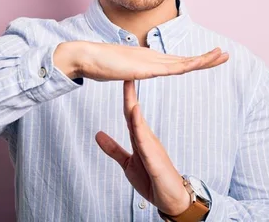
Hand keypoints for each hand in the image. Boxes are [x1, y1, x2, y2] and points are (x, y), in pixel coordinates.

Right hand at [54, 41, 228, 80]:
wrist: (86, 56)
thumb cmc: (99, 64)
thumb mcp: (120, 71)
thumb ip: (128, 72)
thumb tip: (130, 74)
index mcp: (148, 60)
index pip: (177, 62)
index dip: (194, 61)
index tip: (209, 58)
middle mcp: (153, 57)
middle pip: (185, 59)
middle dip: (206, 57)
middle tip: (225, 54)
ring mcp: (149, 61)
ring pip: (182, 62)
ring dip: (203, 59)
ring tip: (222, 55)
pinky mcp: (144, 67)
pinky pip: (170, 68)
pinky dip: (186, 65)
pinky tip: (199, 64)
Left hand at [95, 80, 191, 215]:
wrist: (170, 198)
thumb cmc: (152, 180)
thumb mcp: (128, 163)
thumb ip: (113, 148)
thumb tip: (98, 134)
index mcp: (140, 138)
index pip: (130, 112)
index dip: (125, 95)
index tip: (122, 77)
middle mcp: (146, 137)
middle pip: (135, 111)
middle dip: (129, 91)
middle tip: (126, 70)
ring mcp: (151, 146)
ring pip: (139, 121)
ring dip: (133, 103)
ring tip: (129, 84)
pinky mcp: (154, 157)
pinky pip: (144, 139)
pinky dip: (139, 125)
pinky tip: (135, 113)